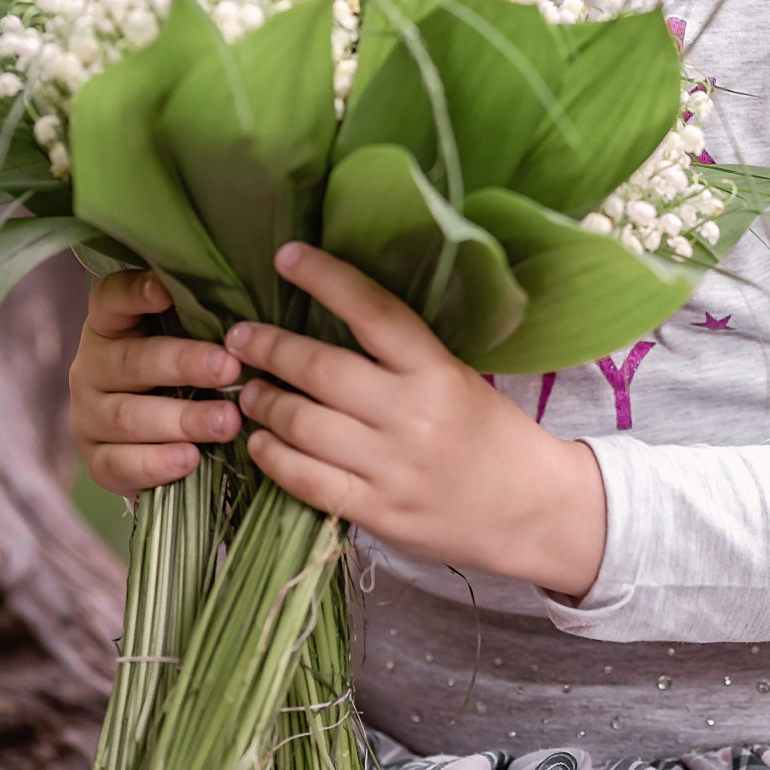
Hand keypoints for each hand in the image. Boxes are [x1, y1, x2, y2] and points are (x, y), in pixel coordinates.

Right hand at [70, 269, 242, 493]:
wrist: (153, 438)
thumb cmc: (180, 372)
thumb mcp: (185, 337)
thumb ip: (202, 318)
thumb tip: (251, 309)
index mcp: (110, 325)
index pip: (111, 299)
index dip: (135, 292)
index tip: (167, 291)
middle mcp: (92, 367)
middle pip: (132, 362)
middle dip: (185, 364)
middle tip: (229, 368)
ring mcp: (89, 416)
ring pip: (130, 417)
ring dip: (183, 419)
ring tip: (229, 421)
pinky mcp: (97, 461)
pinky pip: (121, 463)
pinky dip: (157, 463)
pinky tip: (191, 458)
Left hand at [227, 244, 607, 600]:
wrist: (530, 508)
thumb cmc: (491, 432)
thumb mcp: (458, 377)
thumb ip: (403, 355)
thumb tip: (333, 318)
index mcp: (437, 370)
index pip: (373, 311)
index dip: (326, 278)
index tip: (286, 257)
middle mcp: (411, 413)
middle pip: (322, 371)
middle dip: (270, 348)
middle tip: (240, 336)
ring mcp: (391, 466)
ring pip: (304, 426)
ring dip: (266, 403)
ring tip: (248, 389)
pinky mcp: (377, 512)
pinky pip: (308, 480)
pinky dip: (274, 458)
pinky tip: (260, 443)